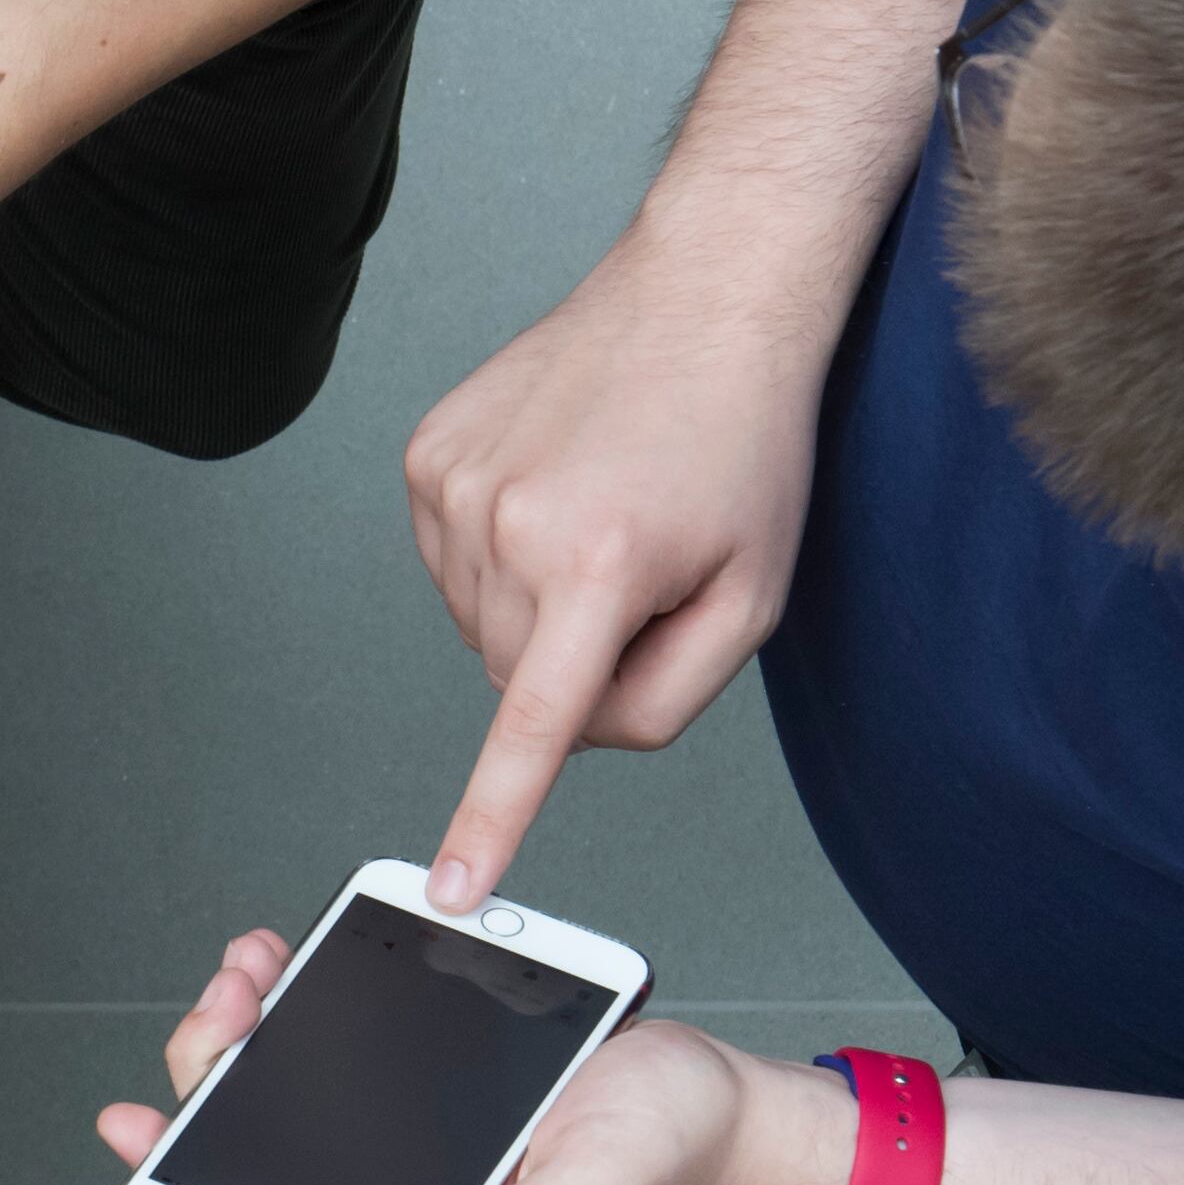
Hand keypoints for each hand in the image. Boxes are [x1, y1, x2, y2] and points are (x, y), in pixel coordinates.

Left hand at [93, 943, 851, 1184]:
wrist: (718, 1100)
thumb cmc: (660, 1162)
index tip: (127, 1141)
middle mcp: (388, 1183)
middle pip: (257, 1136)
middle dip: (213, 1070)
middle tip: (224, 1005)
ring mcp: (399, 1124)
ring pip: (284, 1077)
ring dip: (246, 1023)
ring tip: (245, 965)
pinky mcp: (419, 1067)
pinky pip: (337, 1032)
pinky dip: (300, 991)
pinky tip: (283, 954)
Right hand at [398, 242, 838, 907]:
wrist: (702, 297)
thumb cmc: (742, 441)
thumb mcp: (757, 596)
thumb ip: (671, 699)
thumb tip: (579, 736)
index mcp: (603, 564)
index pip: (534, 723)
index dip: (490, 817)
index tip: (449, 887)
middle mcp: (510, 525)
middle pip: (516, 677)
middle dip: (574, 658)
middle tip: (644, 577)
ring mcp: (454, 487)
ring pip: (478, 624)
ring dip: (537, 603)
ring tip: (603, 516)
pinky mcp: (426, 457)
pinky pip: (450, 561)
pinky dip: (500, 552)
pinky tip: (555, 491)